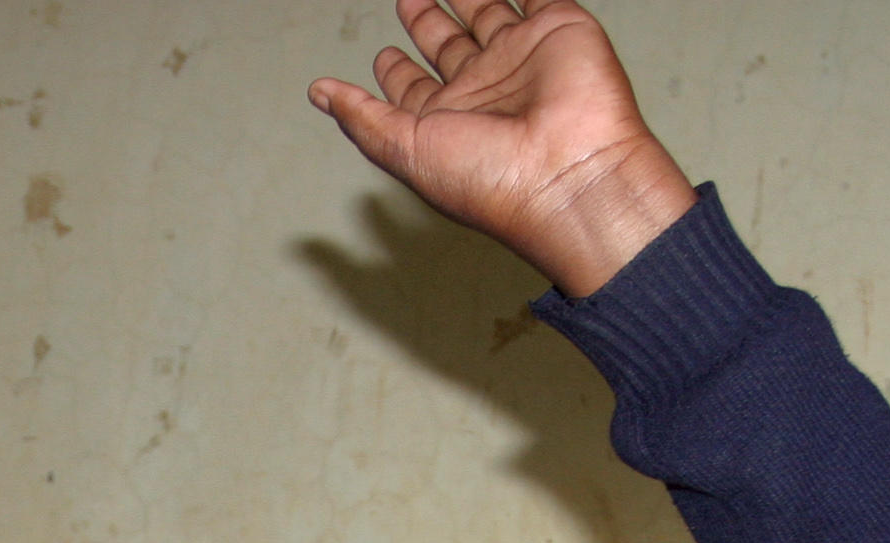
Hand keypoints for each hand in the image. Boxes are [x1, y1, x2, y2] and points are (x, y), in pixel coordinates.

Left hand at [307, 1, 693, 299]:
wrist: (570, 172)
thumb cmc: (493, 180)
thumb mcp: (404, 150)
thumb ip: (361, 117)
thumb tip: (319, 94)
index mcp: (447, 122)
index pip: (413, 88)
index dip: (395, 71)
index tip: (382, 56)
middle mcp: (484, 91)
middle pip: (447, 46)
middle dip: (426, 22)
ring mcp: (520, 58)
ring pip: (486, 13)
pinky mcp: (557, 28)